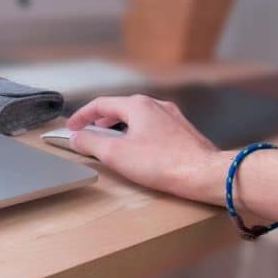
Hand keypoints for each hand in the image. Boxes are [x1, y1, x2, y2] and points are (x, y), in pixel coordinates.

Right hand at [67, 95, 224, 204]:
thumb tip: (76, 137)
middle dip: (100, 121)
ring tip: (112, 142)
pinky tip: (139, 150)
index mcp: (137, 105)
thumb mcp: (116, 154)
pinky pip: (153, 127)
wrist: (205, 174)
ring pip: (138, 117)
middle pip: (120, 108)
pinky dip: (138, 134)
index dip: (82, 116)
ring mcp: (172, 117)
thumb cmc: (163, 163)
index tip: (71, 127)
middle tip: (89, 133)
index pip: (100, 104)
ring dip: (120, 128)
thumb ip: (90, 143)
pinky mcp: (183, 132)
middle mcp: (156, 105)